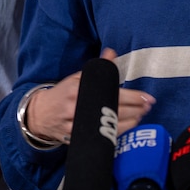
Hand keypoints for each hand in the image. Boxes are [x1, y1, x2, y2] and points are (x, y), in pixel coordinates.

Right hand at [26, 47, 154, 142]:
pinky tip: (129, 126)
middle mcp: (77, 107)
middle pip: (112, 109)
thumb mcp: (77, 77)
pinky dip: (118, 132)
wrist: (41, 115)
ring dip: (130, 120)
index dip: (131, 96)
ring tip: (142, 114)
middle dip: (135, 108)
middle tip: (148, 105)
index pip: (110, 93)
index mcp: (78, 89)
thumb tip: (111, 52)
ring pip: (109, 125)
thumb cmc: (63, 94)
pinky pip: (102, 136)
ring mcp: (76, 124)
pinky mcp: (77, 138)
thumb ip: (97, 68)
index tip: (145, 96)